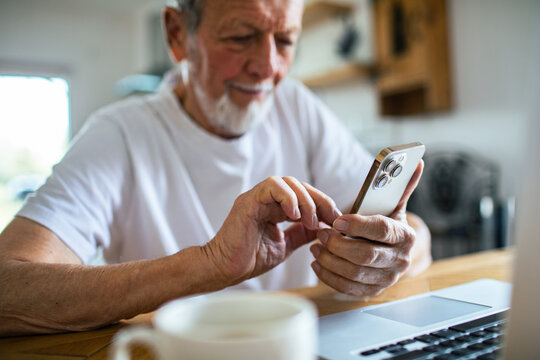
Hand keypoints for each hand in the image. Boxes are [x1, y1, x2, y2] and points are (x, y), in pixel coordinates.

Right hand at [203, 176, 340, 285]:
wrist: (225, 269)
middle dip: (320, 200)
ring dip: (305, 200)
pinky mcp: (248, 201)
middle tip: (331, 218)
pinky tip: (294, 215)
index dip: (323, 204)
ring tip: (311, 221)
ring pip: (288, 182)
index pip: (304, 195)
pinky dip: (288, 197)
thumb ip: (301, 234)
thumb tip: (323, 228)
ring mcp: (256, 197)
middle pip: (299, 185)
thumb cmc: (249, 259)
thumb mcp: (285, 245)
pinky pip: (272, 186)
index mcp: (274, 207)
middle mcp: (266, 199)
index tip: (336, 220)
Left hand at [310, 161, 423, 295]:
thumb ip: (399, 185)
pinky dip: (329, 277)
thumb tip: (415, 161)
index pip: (381, 230)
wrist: (394, 253)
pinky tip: (318, 264)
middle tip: (321, 234)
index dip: (357, 225)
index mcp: (405, 236)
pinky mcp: (374, 291)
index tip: (337, 220)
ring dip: (330, 260)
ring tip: (315, 247)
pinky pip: (349, 289)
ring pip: (354, 273)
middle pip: (365, 255)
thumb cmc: (386, 225)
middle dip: (338, 244)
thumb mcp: (393, 206)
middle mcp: (400, 260)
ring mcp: (388, 278)